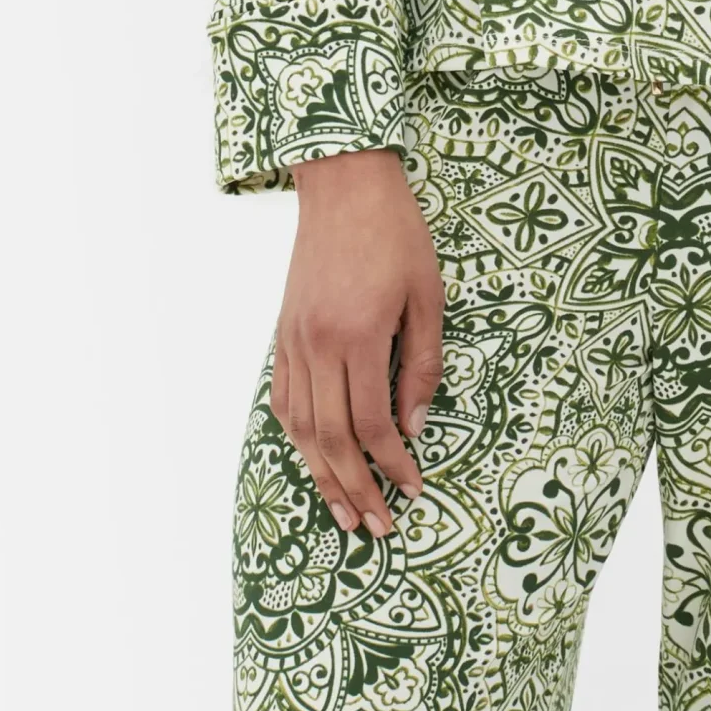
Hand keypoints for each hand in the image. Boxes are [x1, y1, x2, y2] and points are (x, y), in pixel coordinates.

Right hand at [274, 147, 444, 536]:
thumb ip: (423, 362)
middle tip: (377, 526)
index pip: (372, 424)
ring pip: (301, 429)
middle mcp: (318, 346)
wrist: (345, 184)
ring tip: (342, 513)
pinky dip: (297, 436)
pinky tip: (313, 458)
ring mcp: (294, 341)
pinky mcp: (282, 334)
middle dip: (355, 490)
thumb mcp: (428, 294)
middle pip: (332, 440)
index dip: (392, 466)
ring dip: (321, 476)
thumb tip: (416, 426)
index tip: (414, 489)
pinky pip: (282, 399)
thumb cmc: (396, 234)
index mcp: (359, 336)